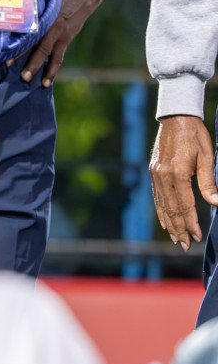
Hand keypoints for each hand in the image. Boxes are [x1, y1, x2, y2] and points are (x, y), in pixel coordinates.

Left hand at [18, 0, 101, 86]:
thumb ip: (30, 8)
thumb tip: (10, 14)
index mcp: (41, 15)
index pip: (25, 30)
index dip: (14, 40)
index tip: (1, 50)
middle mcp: (49, 26)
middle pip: (34, 44)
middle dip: (23, 58)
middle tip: (11, 70)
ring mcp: (58, 34)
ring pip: (47, 53)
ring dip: (38, 67)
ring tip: (28, 80)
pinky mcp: (66, 39)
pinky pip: (58, 57)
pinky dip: (52, 69)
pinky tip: (46, 81)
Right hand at [150, 114, 216, 249]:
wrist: (176, 118)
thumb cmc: (195, 136)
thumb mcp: (207, 158)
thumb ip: (209, 182)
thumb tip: (216, 203)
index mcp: (178, 172)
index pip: (185, 204)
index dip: (192, 222)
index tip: (197, 236)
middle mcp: (163, 175)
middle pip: (171, 208)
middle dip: (179, 228)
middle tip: (185, 245)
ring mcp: (155, 174)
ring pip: (161, 204)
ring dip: (169, 223)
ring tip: (176, 238)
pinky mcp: (153, 171)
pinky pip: (156, 196)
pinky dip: (160, 210)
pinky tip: (165, 220)